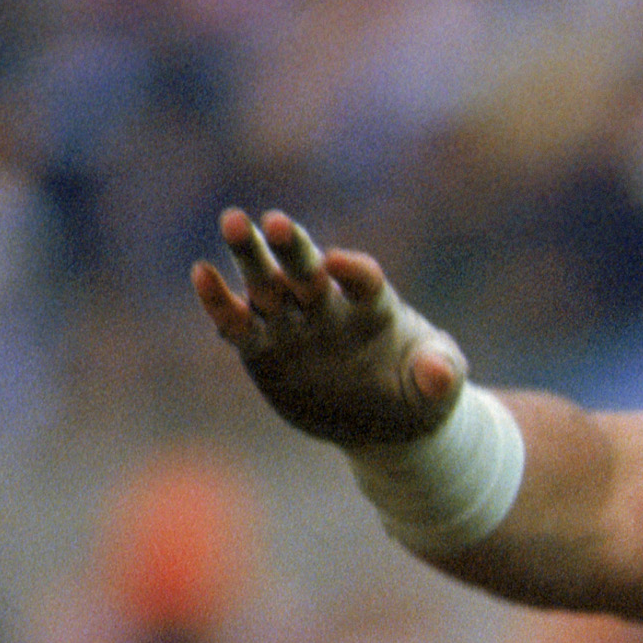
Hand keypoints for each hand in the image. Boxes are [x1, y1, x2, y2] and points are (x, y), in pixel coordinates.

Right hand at [191, 208, 469, 449]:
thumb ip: (441, 374)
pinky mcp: (266, 351)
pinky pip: (239, 326)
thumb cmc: (418, 393)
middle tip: (273, 220)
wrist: (385, 422)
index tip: (340, 264)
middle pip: (307, 269)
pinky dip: (221, 303)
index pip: (364, 280)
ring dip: (252, 257)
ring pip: (268, 286)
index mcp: (375, 306)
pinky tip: (202, 274)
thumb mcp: (438, 389)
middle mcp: (330, 306)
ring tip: (234, 221)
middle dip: (292, 246)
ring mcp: (295, 325)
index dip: (353, 271)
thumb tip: (439, 374)